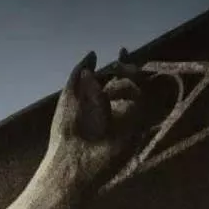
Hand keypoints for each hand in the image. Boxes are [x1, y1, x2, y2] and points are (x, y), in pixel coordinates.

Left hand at [46, 49, 145, 192]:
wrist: (73, 158)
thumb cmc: (66, 128)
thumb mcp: (69, 94)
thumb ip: (80, 72)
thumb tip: (93, 53)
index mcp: (98, 102)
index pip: (116, 79)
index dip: (122, 64)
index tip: (123, 50)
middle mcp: (115, 110)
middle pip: (131, 84)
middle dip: (129, 70)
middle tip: (122, 65)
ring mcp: (127, 120)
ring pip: (138, 93)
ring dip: (128, 83)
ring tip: (115, 84)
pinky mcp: (137, 131)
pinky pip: (142, 109)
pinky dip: (133, 99)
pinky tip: (118, 99)